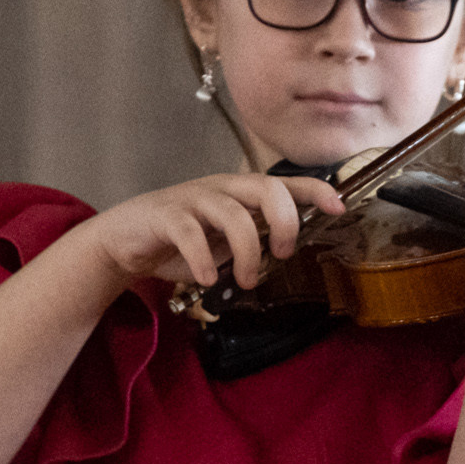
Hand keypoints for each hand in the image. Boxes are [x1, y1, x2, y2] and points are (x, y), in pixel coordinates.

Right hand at [88, 173, 346, 287]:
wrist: (125, 241)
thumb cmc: (181, 242)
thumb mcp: (226, 243)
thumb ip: (255, 242)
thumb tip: (287, 252)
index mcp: (240, 193)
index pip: (285, 183)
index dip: (314, 190)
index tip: (338, 207)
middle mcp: (221, 188)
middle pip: (266, 188)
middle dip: (284, 221)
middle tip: (282, 253)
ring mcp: (193, 199)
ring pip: (232, 213)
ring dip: (247, 251)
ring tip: (247, 280)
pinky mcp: (165, 214)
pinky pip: (190, 232)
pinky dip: (204, 258)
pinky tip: (210, 278)